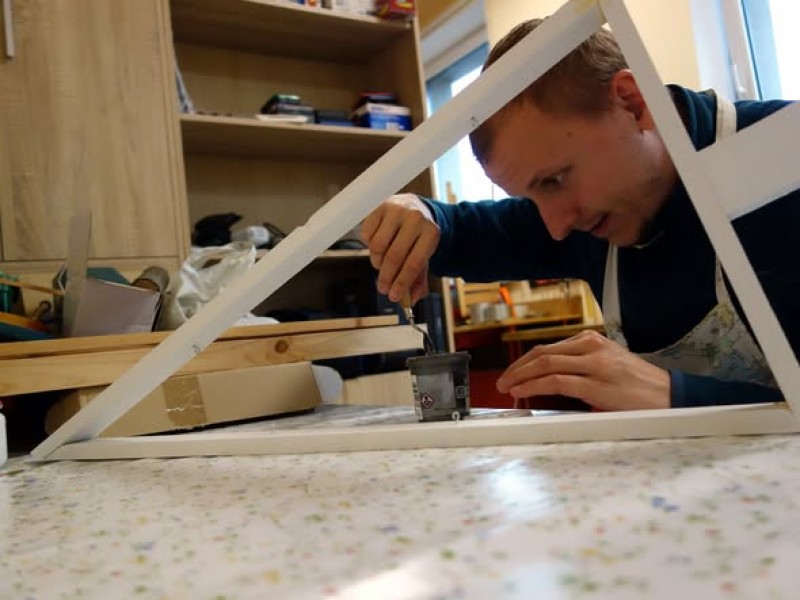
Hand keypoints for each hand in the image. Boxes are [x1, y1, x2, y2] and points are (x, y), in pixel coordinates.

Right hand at [360, 193, 439, 302]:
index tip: (394, 296)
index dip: (402, 283)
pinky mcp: (379, 207)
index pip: (414, 263)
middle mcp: (415, 219)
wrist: (413, 207)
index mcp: (431, 232)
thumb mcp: (424, 255)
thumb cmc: (418, 236)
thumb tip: (412, 299)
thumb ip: (419, 279)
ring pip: (377, 247)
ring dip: (377, 261)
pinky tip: (378, 245)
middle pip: (394, 256)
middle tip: (383, 289)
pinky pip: (366, 235)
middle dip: (386, 278)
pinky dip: (369, 246)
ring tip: (382, 263)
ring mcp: (396, 211)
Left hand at [496, 330, 670, 409]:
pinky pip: (556, 381)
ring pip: (545, 364)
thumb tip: (549, 377)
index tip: (511, 374)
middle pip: (542, 354)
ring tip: (506, 388)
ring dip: (520, 377)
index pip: (548, 348)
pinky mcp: (596, 384)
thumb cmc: (638, 385)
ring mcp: (594, 364)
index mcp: (592, 341)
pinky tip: (523, 392)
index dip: (524, 362)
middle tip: (501, 382)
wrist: (670, 395)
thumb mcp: (607, 365)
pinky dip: (535, 386)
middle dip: (517, 369)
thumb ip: (581, 365)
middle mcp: (591, 347)